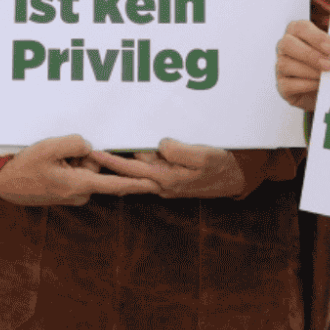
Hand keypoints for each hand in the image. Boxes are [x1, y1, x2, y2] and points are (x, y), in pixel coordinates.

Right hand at [0, 134, 159, 205]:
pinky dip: (67, 164)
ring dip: (73, 159)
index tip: (157, 183)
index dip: (138, 183)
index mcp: (80, 184)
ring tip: (51, 158)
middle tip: (59, 154)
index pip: (116, 184)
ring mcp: (74, 194)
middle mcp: (81, 193)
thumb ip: (76, 144)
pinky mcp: (67, 192)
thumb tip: (90, 147)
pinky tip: (51, 163)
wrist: (5, 185)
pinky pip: (76, 172)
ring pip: (86, 168)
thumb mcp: (49, 148)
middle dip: (84, 155)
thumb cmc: (25, 168)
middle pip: (98, 167)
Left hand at [90, 139, 246, 197]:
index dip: (110, 161)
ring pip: (140, 170)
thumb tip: (159, 145)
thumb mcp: (203, 156)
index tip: (93, 152)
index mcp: (167, 179)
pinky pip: (150, 168)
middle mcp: (163, 184)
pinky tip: (133, 151)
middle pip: (130, 172)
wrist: (239, 177)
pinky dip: (139, 160)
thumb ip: (178, 152)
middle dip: (110, 162)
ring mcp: (167, 182)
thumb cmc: (223, 166)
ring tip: (107, 148)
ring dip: (124, 160)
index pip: (131, 170)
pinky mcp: (173, 177)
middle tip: (90, 151)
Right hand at [275, 19, 329, 111]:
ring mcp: (281, 67)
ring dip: (308, 70)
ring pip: (285, 64)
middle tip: (329, 64)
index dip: (315, 37)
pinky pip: (287, 85)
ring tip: (325, 76)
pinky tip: (318, 85)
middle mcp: (285, 48)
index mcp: (297, 32)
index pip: (299, 27)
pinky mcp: (283, 86)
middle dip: (309, 54)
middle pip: (286, 43)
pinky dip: (305, 84)